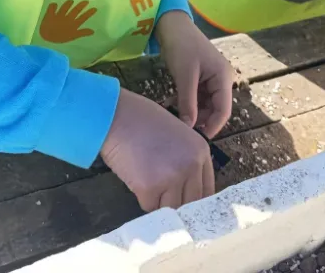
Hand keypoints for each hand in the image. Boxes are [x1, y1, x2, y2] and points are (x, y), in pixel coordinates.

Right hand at [100, 89, 214, 210]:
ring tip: (146, 181)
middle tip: (162, 195)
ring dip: (159, 202)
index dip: (195, 199)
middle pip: (192, 203)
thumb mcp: (177, 134)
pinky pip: (149, 206)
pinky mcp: (151, 188)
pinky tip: (136, 180)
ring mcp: (172, 177)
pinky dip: (142, 199)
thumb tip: (187, 188)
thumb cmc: (141, 120)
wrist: (116, 116)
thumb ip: (186, 158)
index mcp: (201, 151)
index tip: (184, 202)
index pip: (208, 190)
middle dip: (176, 203)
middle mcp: (191, 165)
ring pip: (171, 209)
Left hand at [156, 11, 234, 137]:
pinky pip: (195, 98)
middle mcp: (220, 80)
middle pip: (214, 109)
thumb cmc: (181, 45)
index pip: (223, 110)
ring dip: (190, 113)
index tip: (197, 139)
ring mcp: (210, 80)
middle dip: (199, 121)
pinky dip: (185, 104)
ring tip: (173, 119)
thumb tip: (189, 128)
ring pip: (203, 105)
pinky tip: (170, 107)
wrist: (171, 24)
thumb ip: (188, 102)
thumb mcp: (184, 75)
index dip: (212, 126)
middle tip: (181, 132)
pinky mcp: (198, 79)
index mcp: (223, 78)